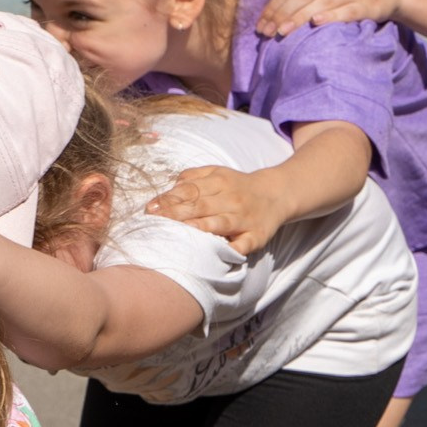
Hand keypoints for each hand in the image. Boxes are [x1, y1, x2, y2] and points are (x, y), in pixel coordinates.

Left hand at [146, 165, 282, 256]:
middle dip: (176, 214)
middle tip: (154, 222)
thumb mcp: (217, 173)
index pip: (190, 190)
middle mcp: (231, 199)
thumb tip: (170, 186)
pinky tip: (218, 253)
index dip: (170, 199)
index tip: (150, 209)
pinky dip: (232, 249)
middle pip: (200, 206)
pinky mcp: (256, 236)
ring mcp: (244, 219)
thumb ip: (193, 177)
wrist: (276, 194)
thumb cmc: (238, 186)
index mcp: (219, 182)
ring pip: (219, 224)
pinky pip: (244, 244)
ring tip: (179, 234)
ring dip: (199, 228)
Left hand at [259, 0, 405, 31]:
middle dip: (281, 13)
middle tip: (265, 32)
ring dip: (298, 19)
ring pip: (321, 3)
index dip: (275, 2)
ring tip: (281, 32)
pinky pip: (346, 12)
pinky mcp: (368, 5)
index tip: (261, 20)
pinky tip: (315, 24)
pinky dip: (330, 17)